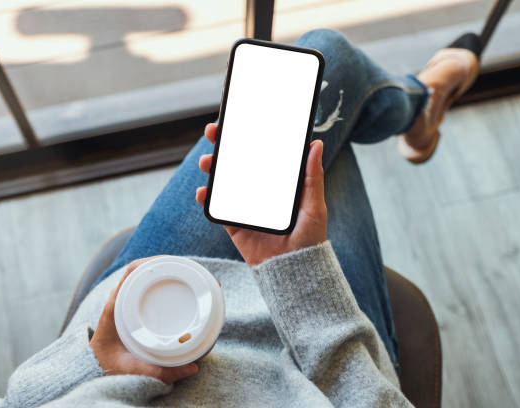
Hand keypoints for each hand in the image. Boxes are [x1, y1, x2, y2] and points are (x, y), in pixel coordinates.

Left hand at [90, 256, 198, 383]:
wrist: (97, 368)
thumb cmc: (109, 366)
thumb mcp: (134, 370)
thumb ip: (161, 372)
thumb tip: (192, 368)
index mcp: (115, 306)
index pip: (133, 272)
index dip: (155, 262)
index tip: (176, 264)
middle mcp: (119, 298)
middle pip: (143, 269)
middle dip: (168, 264)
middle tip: (192, 269)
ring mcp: (125, 300)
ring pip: (145, 275)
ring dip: (166, 271)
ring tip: (190, 273)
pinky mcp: (131, 305)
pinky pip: (146, 285)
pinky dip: (163, 280)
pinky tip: (179, 284)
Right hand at [196, 123, 327, 265]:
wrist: (293, 270)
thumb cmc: (309, 238)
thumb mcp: (314, 205)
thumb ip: (313, 176)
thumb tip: (316, 145)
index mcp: (278, 183)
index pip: (261, 154)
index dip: (248, 136)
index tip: (237, 121)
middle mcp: (259, 191)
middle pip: (237, 162)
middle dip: (223, 146)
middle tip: (213, 132)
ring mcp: (245, 206)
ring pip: (224, 181)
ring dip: (212, 168)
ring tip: (207, 162)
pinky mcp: (234, 223)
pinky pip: (217, 208)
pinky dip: (206, 198)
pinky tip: (203, 192)